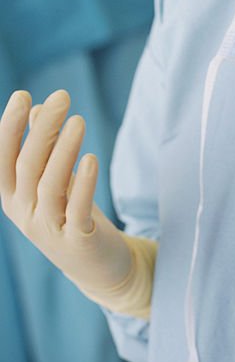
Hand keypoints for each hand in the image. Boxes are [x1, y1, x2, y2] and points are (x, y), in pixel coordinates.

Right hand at [0, 90, 131, 295]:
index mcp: (13, 196)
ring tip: (79, 120)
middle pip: (28, 166)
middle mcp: (25, 213)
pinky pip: (77, 210)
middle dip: (42, 129)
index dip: (10, 128)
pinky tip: (91, 159)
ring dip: (64, 150)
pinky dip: (83, 184)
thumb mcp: (53, 180)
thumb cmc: (71, 214)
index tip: (22, 95)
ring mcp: (49, 229)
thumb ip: (44, 149)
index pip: (3, 159)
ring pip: (50, 185)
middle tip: (62, 96)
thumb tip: (38, 108)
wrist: (99, 266)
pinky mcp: (77, 240)